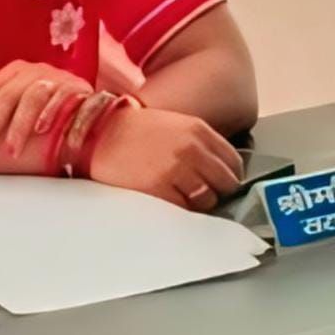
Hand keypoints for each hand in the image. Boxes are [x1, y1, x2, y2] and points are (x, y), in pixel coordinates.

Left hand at [0, 59, 93, 157]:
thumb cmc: (44, 104)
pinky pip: (65, 101)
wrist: (88, 105)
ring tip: (11, 151)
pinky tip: (44, 133)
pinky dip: (53, 115)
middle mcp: (37, 70)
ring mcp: (59, 78)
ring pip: (34, 98)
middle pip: (8, 95)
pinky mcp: (80, 90)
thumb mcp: (15, 93)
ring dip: (20, 125)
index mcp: (17, 70)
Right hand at [88, 106, 243, 211]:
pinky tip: (166, 198)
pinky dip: (179, 209)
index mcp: (198, 130)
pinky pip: (184, 210)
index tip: (221, 182)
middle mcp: (191, 148)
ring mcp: (176, 170)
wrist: (100, 134)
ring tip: (179, 194)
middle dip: (217, 190)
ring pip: (207, 200)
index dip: (229, 175)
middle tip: (200, 190)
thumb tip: (222, 172)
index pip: (233, 161)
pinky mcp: (159, 189)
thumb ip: (200, 144)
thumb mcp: (175, 124)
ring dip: (197, 202)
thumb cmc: (137, 130)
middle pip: (225, 183)